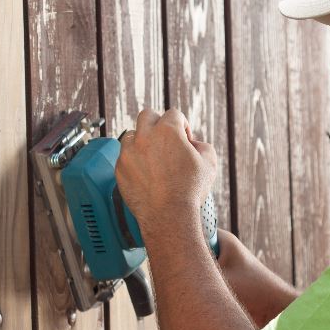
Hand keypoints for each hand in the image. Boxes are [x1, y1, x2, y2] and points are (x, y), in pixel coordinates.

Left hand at [114, 108, 217, 237]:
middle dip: (157, 124)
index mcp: (167, 130)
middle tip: (165, 139)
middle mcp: (144, 137)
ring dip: (141, 141)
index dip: (182, 125)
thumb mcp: (209, 162)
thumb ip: (201, 145)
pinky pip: (124, 157)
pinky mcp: (120, 168)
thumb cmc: (190, 190)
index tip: (185, 139)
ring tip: (153, 157)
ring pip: (131, 135)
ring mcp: (129, 152)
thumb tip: (191, 144)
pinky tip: (145, 173)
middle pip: (147, 116)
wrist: (168, 215)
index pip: (173, 114)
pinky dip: (133, 161)